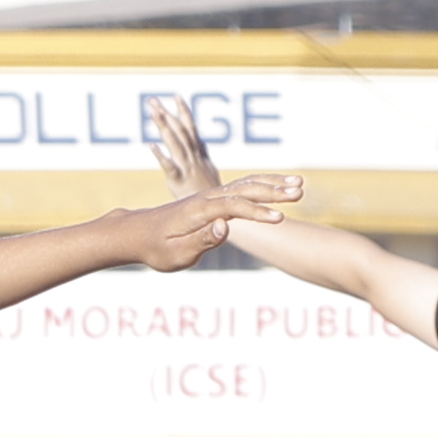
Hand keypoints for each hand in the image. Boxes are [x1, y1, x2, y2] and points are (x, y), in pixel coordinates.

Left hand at [127, 165, 300, 279]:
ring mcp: (210, 195)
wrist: (138, 232)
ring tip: (299, 185)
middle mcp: (206, 198)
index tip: (279, 219)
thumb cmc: (157, 248)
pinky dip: (262, 184)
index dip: (258, 213)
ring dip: (273, 183)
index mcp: (198, 211)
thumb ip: (201, 240)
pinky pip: (241, 187)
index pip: (233, 208)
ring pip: (246, 184)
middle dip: (273, 190)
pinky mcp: (213, 198)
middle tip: (299, 191)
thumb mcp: (176, 253)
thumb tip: (224, 227)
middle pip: (245, 189)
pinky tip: (279, 186)